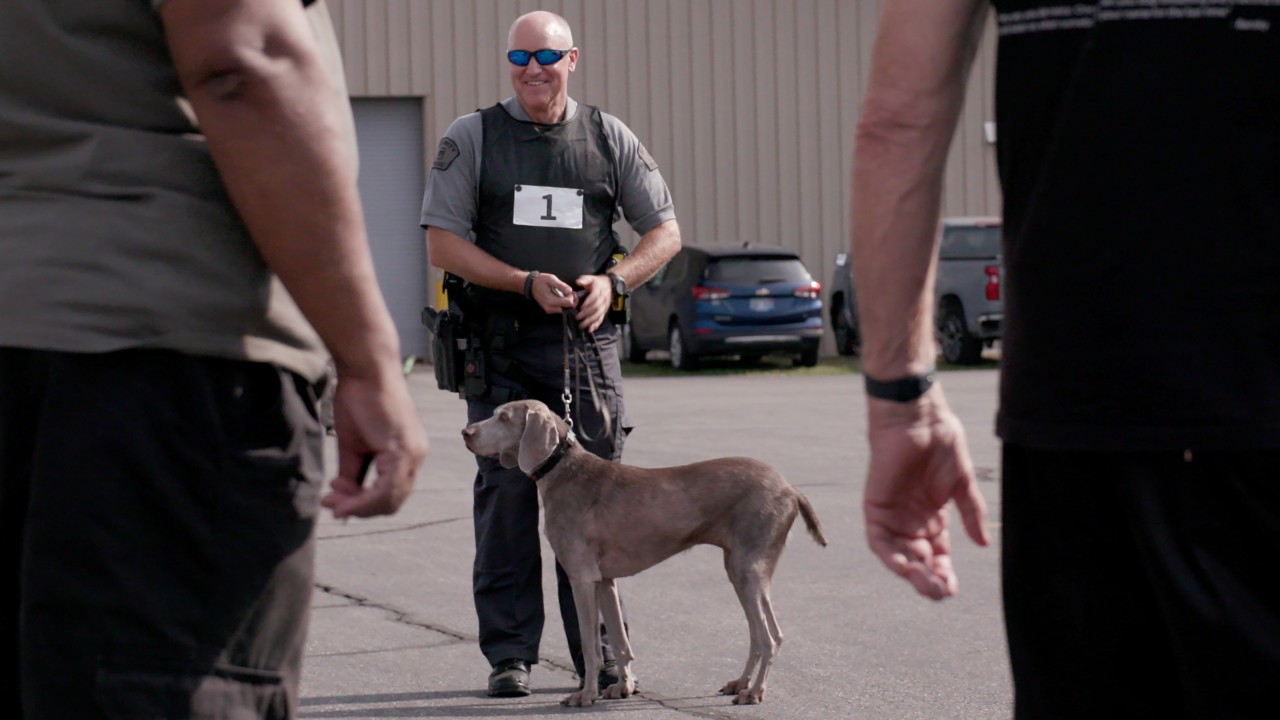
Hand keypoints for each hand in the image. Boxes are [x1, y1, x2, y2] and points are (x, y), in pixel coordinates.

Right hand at [321, 364, 427, 518]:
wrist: (365, 370)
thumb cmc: (358, 398)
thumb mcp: (352, 444)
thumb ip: (352, 472)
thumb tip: (343, 498)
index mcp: (407, 455)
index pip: (389, 494)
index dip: (361, 504)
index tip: (333, 500)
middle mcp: (415, 457)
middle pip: (391, 502)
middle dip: (358, 508)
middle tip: (330, 503)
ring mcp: (412, 455)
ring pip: (390, 500)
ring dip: (358, 506)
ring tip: (332, 499)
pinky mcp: (403, 451)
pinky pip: (386, 489)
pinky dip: (363, 499)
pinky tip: (341, 496)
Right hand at [530, 272, 575, 313]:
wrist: (530, 285)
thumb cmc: (540, 280)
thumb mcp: (551, 279)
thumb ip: (561, 285)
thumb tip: (570, 291)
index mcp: (551, 300)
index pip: (568, 303)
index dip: (572, 296)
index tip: (570, 291)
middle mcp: (550, 308)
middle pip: (568, 308)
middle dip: (571, 300)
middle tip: (570, 292)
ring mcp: (549, 310)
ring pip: (565, 309)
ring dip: (568, 302)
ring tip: (566, 293)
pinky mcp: (549, 310)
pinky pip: (560, 309)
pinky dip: (563, 303)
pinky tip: (562, 297)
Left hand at [572, 274, 612, 332]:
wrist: (610, 285)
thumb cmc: (598, 283)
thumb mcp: (591, 278)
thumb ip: (584, 279)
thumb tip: (578, 282)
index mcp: (599, 290)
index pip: (594, 297)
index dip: (588, 303)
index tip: (581, 307)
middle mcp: (603, 299)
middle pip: (596, 307)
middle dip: (587, 314)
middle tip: (578, 317)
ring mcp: (604, 306)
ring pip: (599, 315)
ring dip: (590, 321)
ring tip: (582, 325)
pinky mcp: (604, 311)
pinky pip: (601, 318)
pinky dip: (596, 325)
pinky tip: (590, 329)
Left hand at [863, 387, 988, 599]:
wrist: (919, 419)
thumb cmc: (941, 444)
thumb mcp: (962, 484)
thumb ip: (971, 513)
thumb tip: (984, 544)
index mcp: (933, 519)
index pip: (937, 556)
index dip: (944, 573)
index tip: (953, 586)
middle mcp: (912, 522)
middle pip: (919, 562)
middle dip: (929, 580)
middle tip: (942, 591)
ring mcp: (894, 516)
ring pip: (899, 557)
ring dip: (911, 574)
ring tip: (928, 584)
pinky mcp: (876, 508)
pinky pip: (879, 540)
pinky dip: (891, 556)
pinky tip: (906, 567)